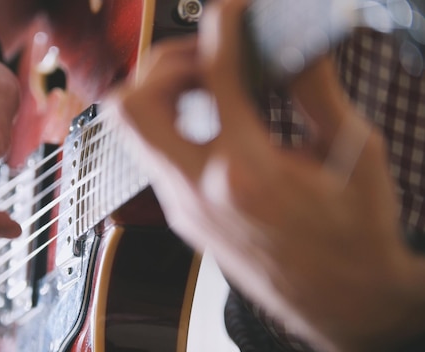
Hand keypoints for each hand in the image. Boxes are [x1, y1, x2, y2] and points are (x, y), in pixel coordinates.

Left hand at [108, 0, 424, 349]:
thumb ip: (315, 88)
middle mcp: (200, 191)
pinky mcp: (181, 216)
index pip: (217, 75)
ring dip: (160, 93)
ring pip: (132, 131)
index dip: (225, 28)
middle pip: (134, 104)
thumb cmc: (353, 238)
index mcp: (247, 173)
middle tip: (206, 56)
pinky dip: (172, 123)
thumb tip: (295, 42)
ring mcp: (182, 207)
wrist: (342, 301)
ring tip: (207, 83)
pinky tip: (212, 118)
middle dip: (164, 63)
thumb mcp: (350, 153)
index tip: (233, 13)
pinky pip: (154, 154)